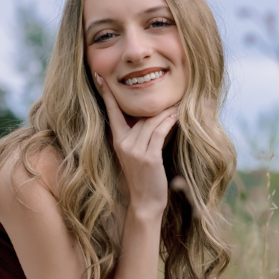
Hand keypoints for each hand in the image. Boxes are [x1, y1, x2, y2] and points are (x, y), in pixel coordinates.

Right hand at [94, 73, 177, 218]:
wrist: (145, 202)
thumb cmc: (145, 177)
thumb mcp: (138, 153)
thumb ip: (141, 135)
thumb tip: (153, 115)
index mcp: (117, 140)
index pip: (111, 111)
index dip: (107, 94)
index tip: (100, 76)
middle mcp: (123, 143)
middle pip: (139, 114)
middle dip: (154, 103)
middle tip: (168, 90)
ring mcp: (135, 150)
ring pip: (151, 121)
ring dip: (167, 111)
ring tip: (179, 101)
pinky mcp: (148, 157)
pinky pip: (159, 132)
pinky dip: (170, 121)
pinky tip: (178, 114)